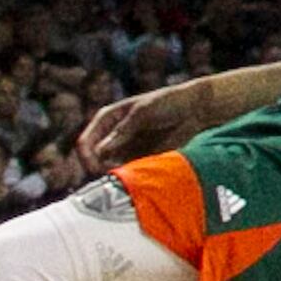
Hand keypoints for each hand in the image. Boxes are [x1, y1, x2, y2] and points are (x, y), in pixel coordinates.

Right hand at [78, 81, 209, 177]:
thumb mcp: (143, 113)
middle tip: (115, 177)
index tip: (97, 169)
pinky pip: (126, 171)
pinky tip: (137, 177)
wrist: (194, 109)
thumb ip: (122, 131)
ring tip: (128, 177)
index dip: (87, 158)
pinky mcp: (139, 157)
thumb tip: (99, 151)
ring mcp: (125, 147)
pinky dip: (128, 176)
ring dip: (113, 175)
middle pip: (93, 159)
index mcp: (107, 119)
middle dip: (99, 170)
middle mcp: (111, 135)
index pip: (85, 142)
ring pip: (108, 168)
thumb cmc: (167, 103)